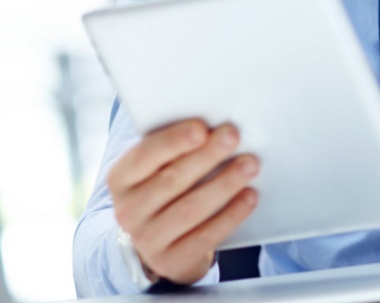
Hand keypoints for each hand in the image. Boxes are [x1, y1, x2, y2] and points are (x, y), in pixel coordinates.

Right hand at [106, 120, 259, 285]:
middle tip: (233, 136)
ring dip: (224, 184)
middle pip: (172, 180)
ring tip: (250, 164)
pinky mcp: (171, 260)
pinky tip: (249, 196)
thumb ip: (178, 148)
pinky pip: (205, 236)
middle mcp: (128, 210)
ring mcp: (147, 239)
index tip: (201, 128)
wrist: (160, 242)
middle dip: (206, 156)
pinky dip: (231, 214)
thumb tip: (215, 126)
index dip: (172, 141)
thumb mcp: (160, 168)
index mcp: (121, 179)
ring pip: (191, 208)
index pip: (143, 156)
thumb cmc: (167, 189)